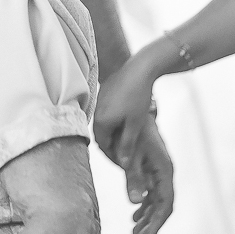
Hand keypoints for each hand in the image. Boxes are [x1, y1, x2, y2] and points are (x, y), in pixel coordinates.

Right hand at [92, 53, 156, 175]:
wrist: (138, 69)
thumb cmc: (138, 97)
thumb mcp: (135, 124)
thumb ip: (127, 145)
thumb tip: (123, 164)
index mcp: (101, 122)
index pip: (104, 147)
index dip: (114, 158)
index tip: (125, 164)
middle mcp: (96, 113)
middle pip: (101, 137)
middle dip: (112, 147)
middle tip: (126, 154)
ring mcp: (98, 103)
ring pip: (103, 125)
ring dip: (112, 134)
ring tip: (126, 140)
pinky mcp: (103, 94)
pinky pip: (104, 114)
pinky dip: (112, 123)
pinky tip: (124, 123)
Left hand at [121, 114, 173, 233]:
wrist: (133, 111)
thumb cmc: (132, 131)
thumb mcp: (131, 156)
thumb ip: (133, 178)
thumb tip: (134, 202)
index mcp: (164, 171)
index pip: (165, 204)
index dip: (156, 222)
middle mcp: (164, 173)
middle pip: (162, 205)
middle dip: (151, 224)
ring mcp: (158, 171)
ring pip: (156, 201)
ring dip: (146, 217)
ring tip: (134, 232)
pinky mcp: (151, 169)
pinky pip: (150, 193)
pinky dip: (143, 205)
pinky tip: (134, 215)